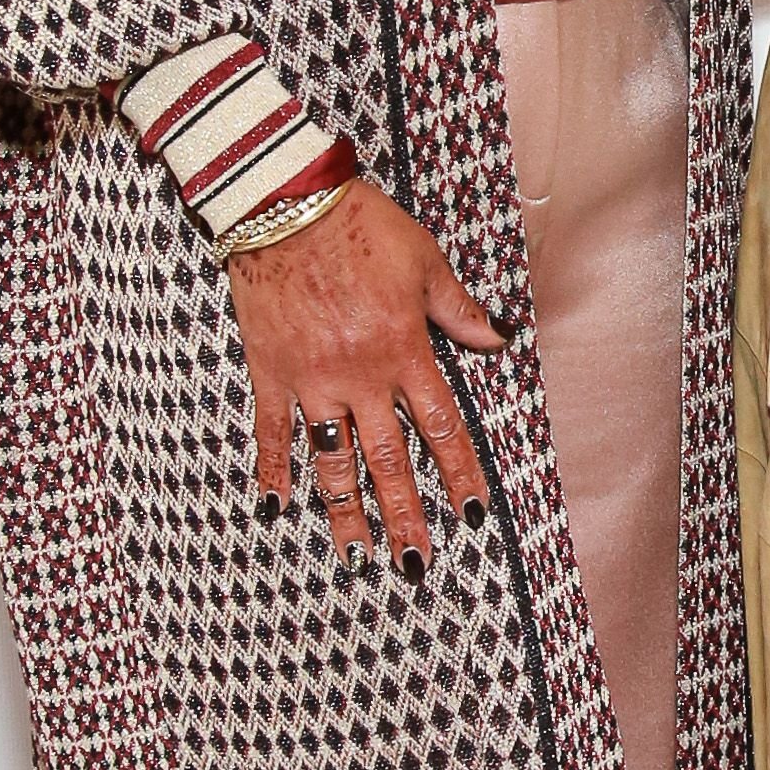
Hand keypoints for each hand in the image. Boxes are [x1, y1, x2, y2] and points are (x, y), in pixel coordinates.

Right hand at [226, 174, 507, 575]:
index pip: (440, 427)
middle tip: (415, 565)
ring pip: (333, 461)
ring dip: (346, 513)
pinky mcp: (271, 373)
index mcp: (404, 350)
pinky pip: (272, 433)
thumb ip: (460, 310)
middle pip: (388, 462)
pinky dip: (273, 473)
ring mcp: (312, 380)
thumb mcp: (425, 261)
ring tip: (358, 559)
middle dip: (405, 517)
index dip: (459, 474)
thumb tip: (498, 339)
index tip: (472, 515)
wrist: (287, 204)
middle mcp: (360, 377)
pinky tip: (276, 509)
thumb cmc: (361, 224)